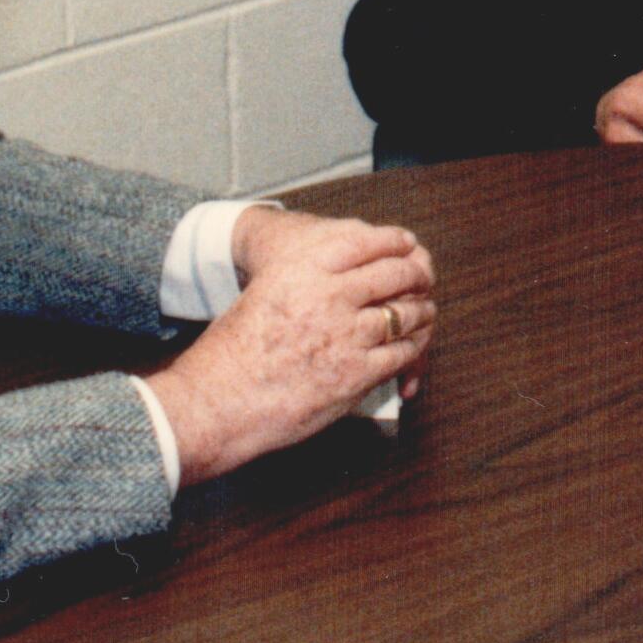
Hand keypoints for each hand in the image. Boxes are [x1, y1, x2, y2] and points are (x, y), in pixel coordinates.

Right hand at [148, 218, 434, 486]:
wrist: (220, 400)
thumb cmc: (235, 350)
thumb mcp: (269, 291)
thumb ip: (309, 278)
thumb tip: (347, 272)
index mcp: (305, 266)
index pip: (369, 242)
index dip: (396, 243)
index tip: (408, 244)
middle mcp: (330, 294)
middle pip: (396, 275)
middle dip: (417, 275)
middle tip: (423, 278)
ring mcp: (347, 334)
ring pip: (406, 314)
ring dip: (421, 313)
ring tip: (423, 311)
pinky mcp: (357, 372)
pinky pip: (402, 353)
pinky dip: (413, 348)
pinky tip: (411, 346)